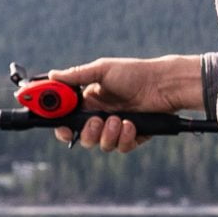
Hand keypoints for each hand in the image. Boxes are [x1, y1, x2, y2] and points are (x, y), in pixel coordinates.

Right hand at [41, 55, 206, 152]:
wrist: (164, 84)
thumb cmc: (134, 73)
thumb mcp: (102, 70)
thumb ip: (76, 76)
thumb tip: (52, 75)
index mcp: (88, 101)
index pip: (66, 118)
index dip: (60, 125)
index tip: (61, 127)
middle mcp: (99, 116)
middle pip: (81, 136)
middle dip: (86, 132)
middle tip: (95, 121)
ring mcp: (115, 128)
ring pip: (100, 144)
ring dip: (107, 134)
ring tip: (119, 120)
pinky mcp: (131, 136)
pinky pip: (120, 147)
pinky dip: (125, 138)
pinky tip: (131, 125)